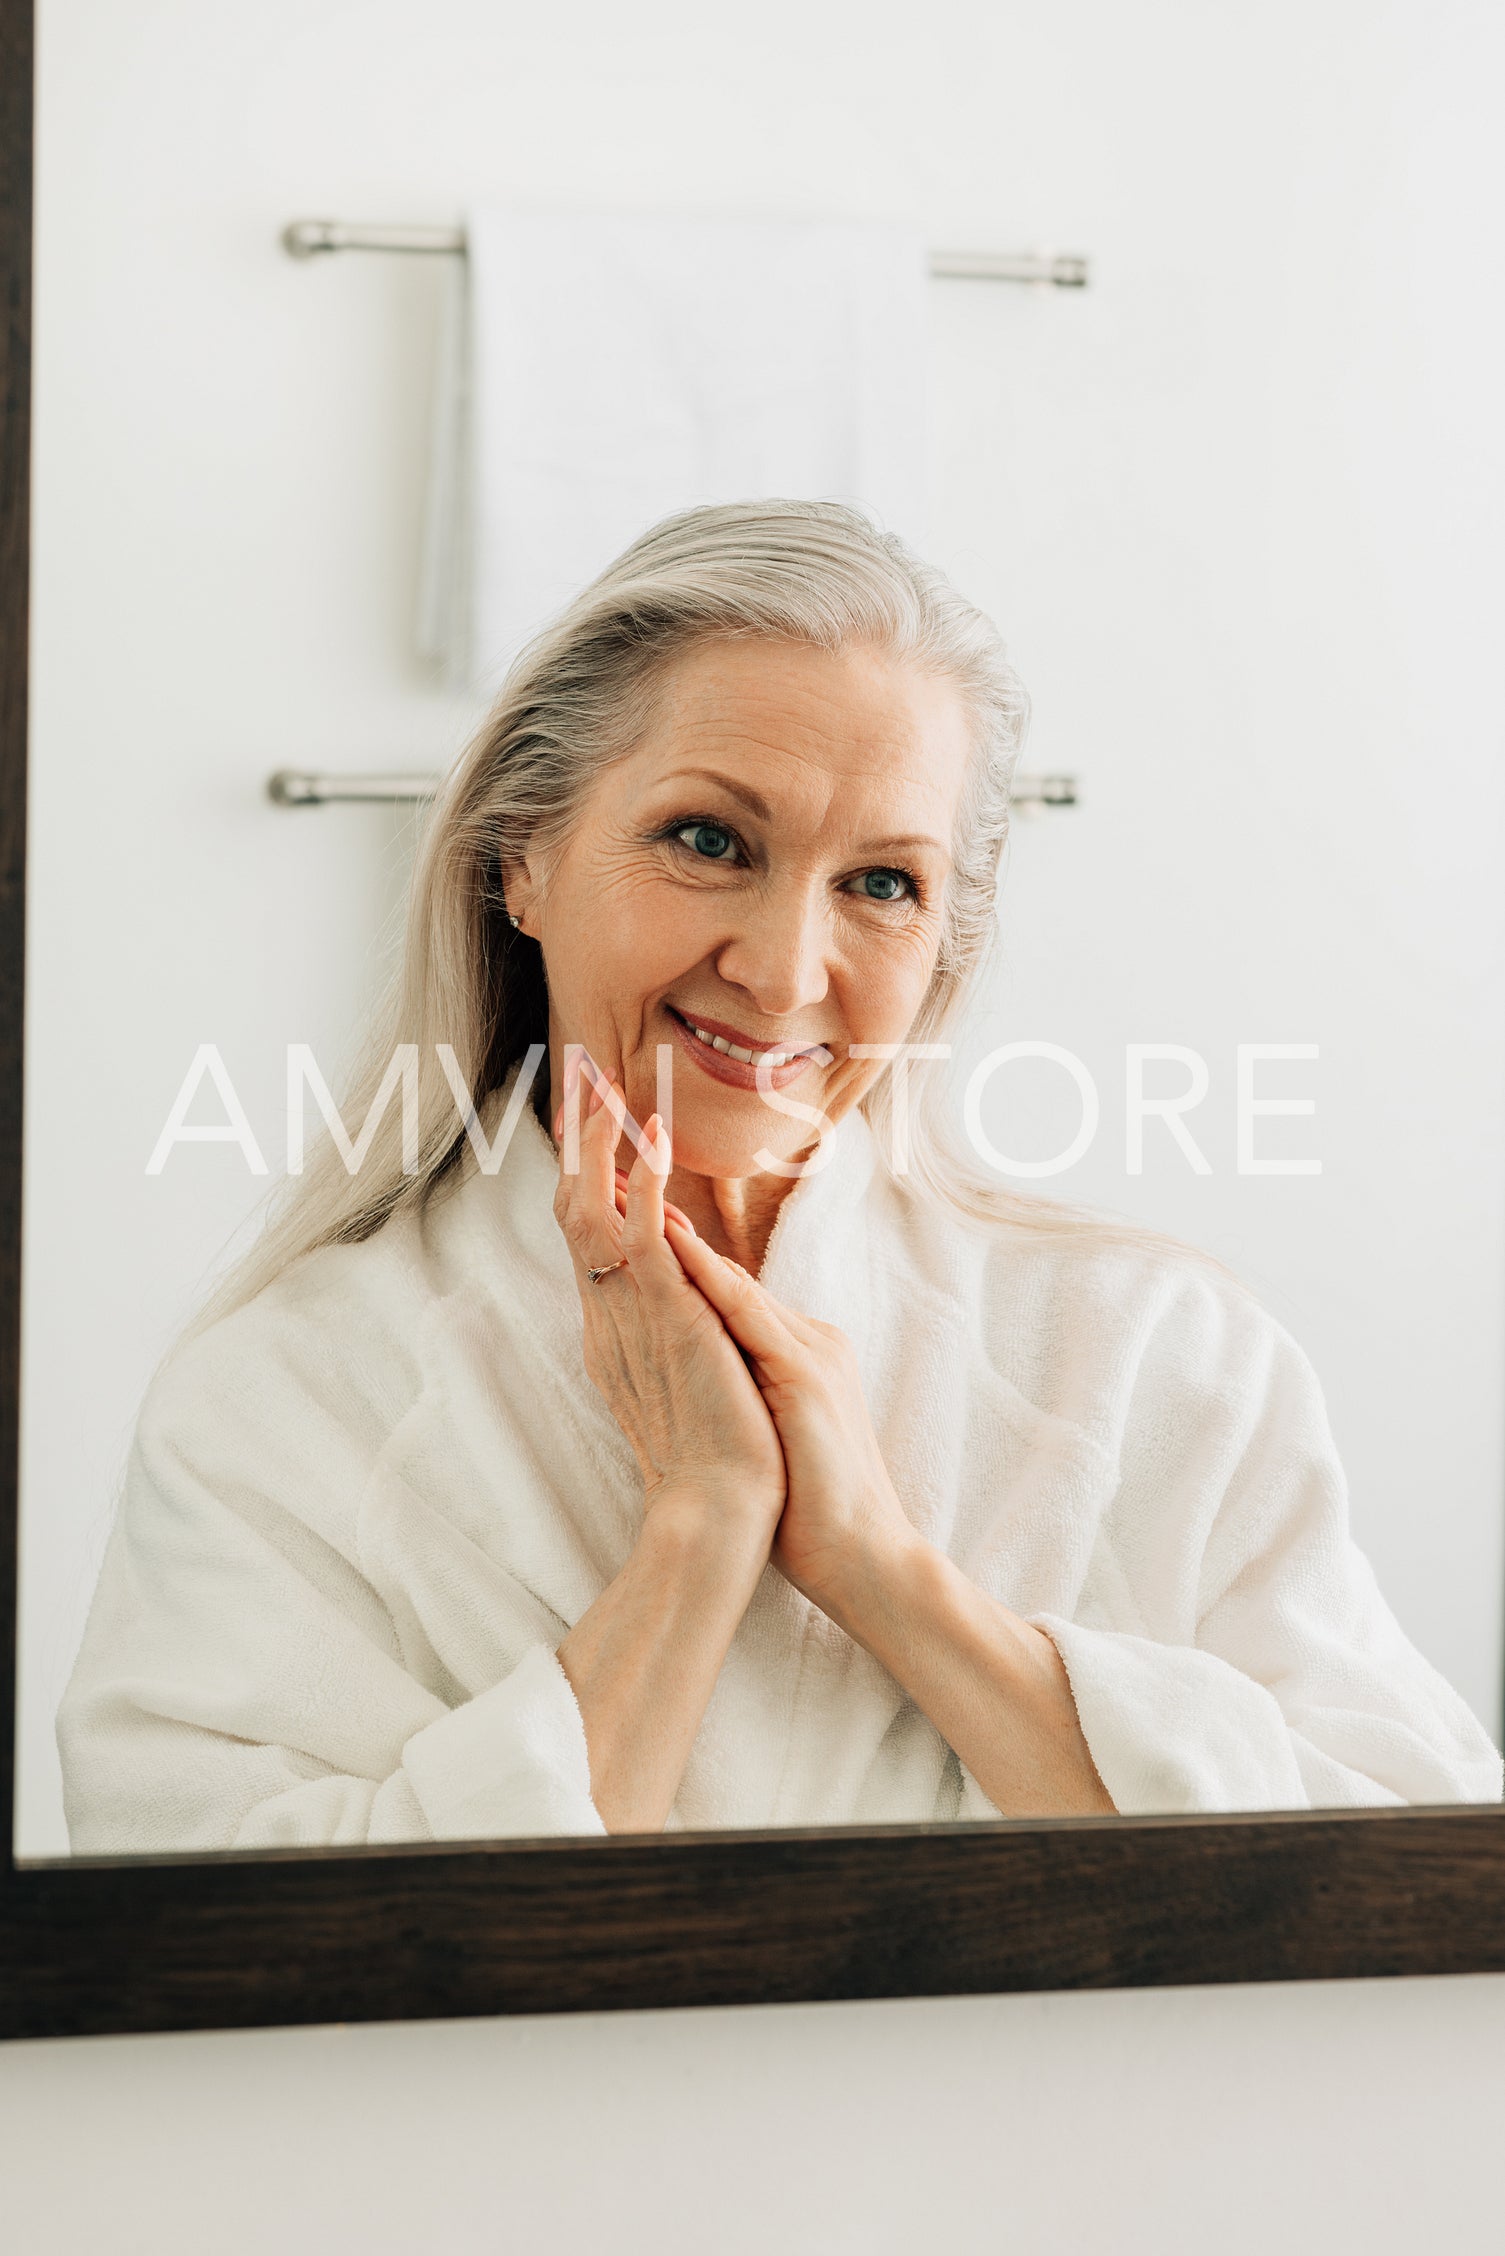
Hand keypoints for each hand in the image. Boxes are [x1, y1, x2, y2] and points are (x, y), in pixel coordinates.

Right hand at [551, 1059, 785, 1535]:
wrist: (721, 1516)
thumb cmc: (718, 1460)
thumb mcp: (687, 1377)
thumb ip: (672, 1331)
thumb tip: (675, 1295)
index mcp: (616, 1326)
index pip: (590, 1230)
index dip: (584, 1168)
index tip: (585, 1110)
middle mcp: (610, 1314)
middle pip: (576, 1205)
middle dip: (576, 1135)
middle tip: (575, 1066)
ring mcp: (633, 1316)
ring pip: (596, 1210)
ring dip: (595, 1141)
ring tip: (597, 1077)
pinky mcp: (668, 1321)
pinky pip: (644, 1240)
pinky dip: (646, 1184)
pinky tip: (655, 1137)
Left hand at [651, 1229, 916, 1613]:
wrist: (863, 1558)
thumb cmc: (810, 1512)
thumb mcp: (769, 1436)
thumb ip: (745, 1396)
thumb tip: (697, 1382)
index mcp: (800, 1355)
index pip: (731, 1299)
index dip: (679, 1265)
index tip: (626, 1230)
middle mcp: (810, 1340)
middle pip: (731, 1278)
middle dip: (672, 1235)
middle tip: (617, 1187)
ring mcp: (813, 1353)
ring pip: (737, 1285)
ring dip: (681, 1239)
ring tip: (632, 1193)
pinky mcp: (809, 1376)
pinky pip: (750, 1315)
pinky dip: (708, 1278)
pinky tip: (670, 1248)